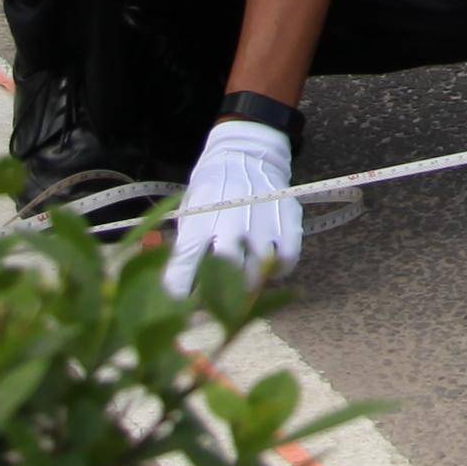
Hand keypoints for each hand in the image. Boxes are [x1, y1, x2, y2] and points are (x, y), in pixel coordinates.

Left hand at [166, 116, 303, 297]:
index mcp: (202, 218)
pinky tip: (268, 268)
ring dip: (250, 285)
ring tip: (244, 285)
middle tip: (218, 303)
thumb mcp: (191, 212)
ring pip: (260, 270)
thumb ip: (188, 247)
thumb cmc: (212, 191)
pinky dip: (278, 270)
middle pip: (228, 271)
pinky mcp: (288, 219)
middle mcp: (233, 220)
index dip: (180, 290)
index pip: (186, 261)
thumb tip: (178, 290)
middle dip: (221, 295)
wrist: (247, 154)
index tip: (177, 310)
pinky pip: (287, 258)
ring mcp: (264, 220)